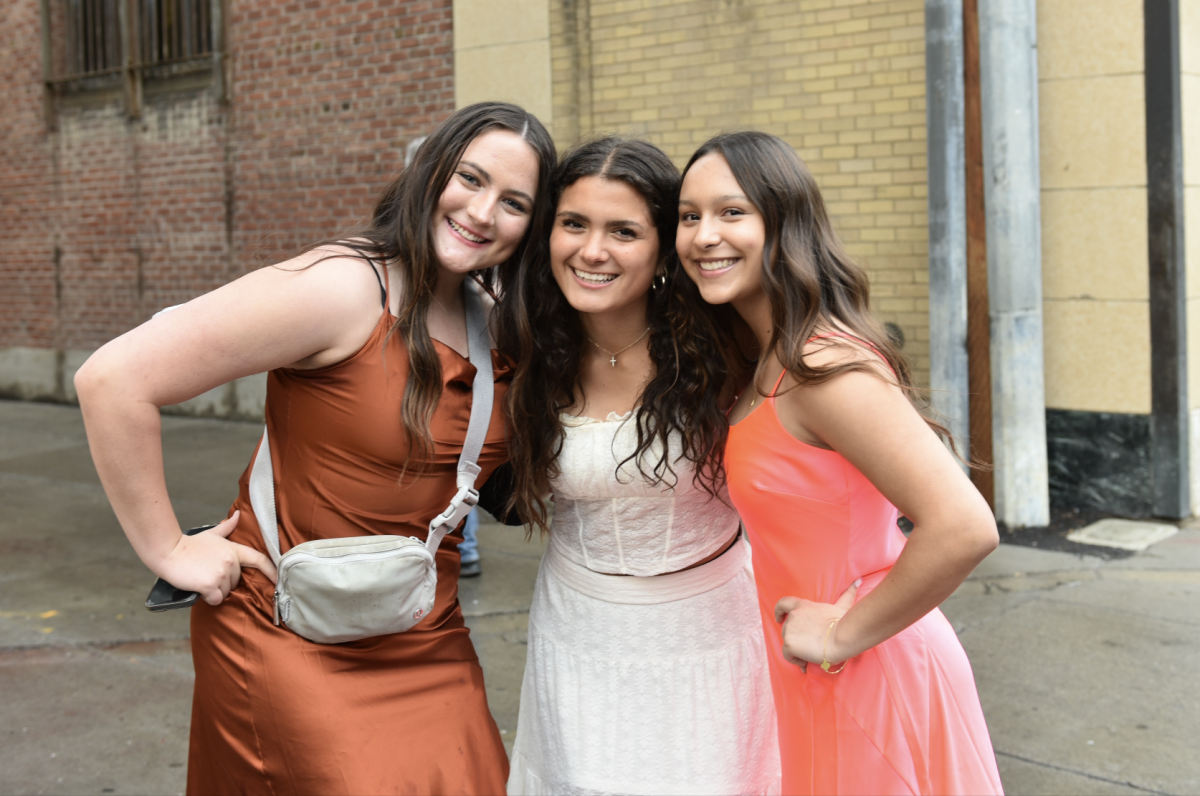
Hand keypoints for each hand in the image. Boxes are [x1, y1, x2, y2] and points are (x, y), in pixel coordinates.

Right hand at [155, 511, 278, 605]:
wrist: (169, 552)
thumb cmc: (189, 545)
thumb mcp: (211, 534)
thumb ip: (227, 527)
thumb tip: (238, 514)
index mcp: (233, 550)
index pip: (258, 559)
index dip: (271, 570)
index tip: (279, 578)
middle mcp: (231, 562)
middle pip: (236, 581)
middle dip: (224, 582)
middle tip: (208, 573)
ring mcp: (221, 573)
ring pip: (226, 592)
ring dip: (215, 590)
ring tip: (202, 579)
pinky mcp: (210, 585)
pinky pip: (216, 599)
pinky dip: (209, 598)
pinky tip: (200, 588)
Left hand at [774, 579, 860, 672]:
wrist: (841, 637)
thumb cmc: (842, 623)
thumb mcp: (841, 606)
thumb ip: (847, 594)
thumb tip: (859, 580)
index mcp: (803, 605)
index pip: (784, 603)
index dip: (779, 611)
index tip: (779, 618)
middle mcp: (793, 615)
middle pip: (787, 629)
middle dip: (796, 638)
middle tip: (810, 646)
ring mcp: (789, 629)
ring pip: (787, 642)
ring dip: (797, 650)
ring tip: (811, 654)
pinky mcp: (789, 643)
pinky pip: (787, 655)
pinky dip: (795, 660)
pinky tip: (806, 661)